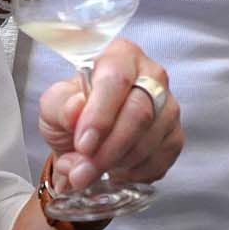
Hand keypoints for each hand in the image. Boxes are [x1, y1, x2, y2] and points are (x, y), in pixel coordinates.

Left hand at [37, 38, 181, 190]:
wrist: (84, 139)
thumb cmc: (72, 112)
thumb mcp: (54, 106)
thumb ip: (60, 106)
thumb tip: (75, 109)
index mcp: (120, 56)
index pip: (117, 80)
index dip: (101, 116)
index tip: (83, 145)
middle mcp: (151, 76)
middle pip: (139, 113)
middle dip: (108, 149)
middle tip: (82, 172)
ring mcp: (168, 106)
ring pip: (150, 140)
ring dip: (117, 164)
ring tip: (90, 173)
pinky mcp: (174, 136)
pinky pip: (161, 159)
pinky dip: (134, 173)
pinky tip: (115, 171)